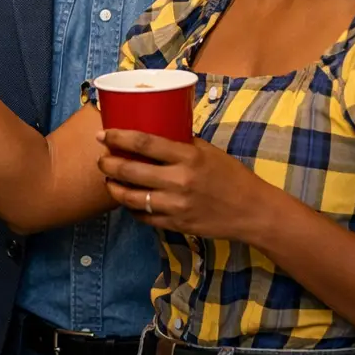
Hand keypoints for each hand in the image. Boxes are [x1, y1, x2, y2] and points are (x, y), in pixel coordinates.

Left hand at [97, 129, 275, 242]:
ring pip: (132, 197)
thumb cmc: (231, 176)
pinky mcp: (177, 225)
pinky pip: (144, 217)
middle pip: (130, 170)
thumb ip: (181, 143)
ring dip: (114, 188)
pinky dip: (132, 208)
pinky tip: (128, 201)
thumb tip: (154, 129)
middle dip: (108, 164)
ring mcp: (177, 206)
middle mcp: (180, 181)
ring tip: (108, 181)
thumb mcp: (208, 151)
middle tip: (101, 159)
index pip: (144, 143)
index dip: (118, 137)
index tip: (103, 134)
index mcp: (188, 157)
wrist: (253, 211)